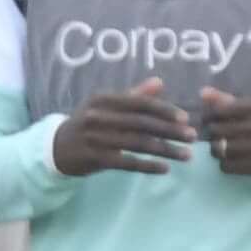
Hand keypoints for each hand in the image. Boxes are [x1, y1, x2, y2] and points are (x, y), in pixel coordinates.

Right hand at [49, 80, 191, 178]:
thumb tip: (160, 83)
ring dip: (166, 150)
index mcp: (104, 99)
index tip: (185, 118)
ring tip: (187, 155)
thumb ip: (133, 95)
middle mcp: (99, 116)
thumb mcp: (106, 105)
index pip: (140, 103)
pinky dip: (148, 166)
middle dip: (171, 131)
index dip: (164, 110)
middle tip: (193, 137)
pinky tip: (165, 168)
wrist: (57, 147)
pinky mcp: (96, 159)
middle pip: (142, 124)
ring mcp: (96, 138)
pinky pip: (127, 163)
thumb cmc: (89, 123)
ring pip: (138, 144)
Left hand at [196, 86, 250, 185]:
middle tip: (212, 137)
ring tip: (219, 149)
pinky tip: (229, 161)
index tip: (209, 121)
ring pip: (223, 149)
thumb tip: (203, 93)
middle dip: (210, 135)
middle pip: (219, 130)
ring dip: (216, 151)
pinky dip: (224, 165)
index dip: (208, 116)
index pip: (221, 110)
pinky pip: (230, 166)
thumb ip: (229, 100)